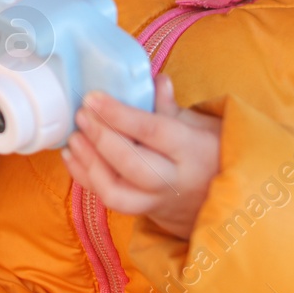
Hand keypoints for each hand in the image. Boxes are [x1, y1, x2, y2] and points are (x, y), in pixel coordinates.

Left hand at [61, 74, 219, 238]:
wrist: (222, 200)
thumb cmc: (210, 154)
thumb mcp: (202, 125)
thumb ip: (171, 106)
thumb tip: (156, 79)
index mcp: (192, 151)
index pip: (153, 132)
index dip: (120, 115)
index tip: (93, 97)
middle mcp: (174, 180)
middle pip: (133, 165)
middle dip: (102, 139)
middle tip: (82, 115)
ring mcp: (156, 201)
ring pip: (117, 192)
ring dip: (89, 163)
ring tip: (74, 137)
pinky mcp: (142, 213)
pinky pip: (108, 201)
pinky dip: (85, 177)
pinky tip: (72, 155)